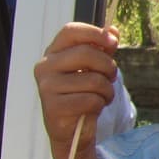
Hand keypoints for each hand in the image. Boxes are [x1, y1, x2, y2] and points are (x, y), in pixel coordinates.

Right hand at [34, 22, 120, 158]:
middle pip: (87, 53)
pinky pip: (91, 100)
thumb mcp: (93, 68)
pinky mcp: (53, 107)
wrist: (71, 129)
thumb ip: (102, 49)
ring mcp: (47, 86)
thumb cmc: (82, 94)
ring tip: (102, 96)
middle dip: (108, 66)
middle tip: (111, 77)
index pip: (71, 30)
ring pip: (93, 79)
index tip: (113, 42)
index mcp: (53, 52)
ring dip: (107, 90)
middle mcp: (45, 66)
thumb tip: (113, 30)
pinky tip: (93, 108)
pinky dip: (100, 104)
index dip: (95, 33)